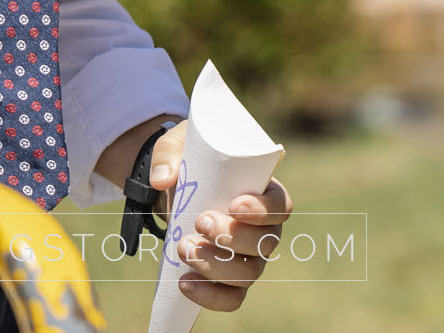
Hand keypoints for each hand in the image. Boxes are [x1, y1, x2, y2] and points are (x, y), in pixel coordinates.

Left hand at [149, 123, 292, 312]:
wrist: (175, 190)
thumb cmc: (190, 162)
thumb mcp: (179, 145)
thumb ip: (168, 155)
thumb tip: (163, 180)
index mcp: (265, 194)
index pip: (280, 206)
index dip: (263, 210)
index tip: (235, 204)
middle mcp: (265, 230)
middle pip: (265, 243)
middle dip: (232, 237)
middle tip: (200, 222)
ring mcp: (250, 259)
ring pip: (247, 273)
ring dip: (216, 266)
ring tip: (183, 248)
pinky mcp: (230, 280)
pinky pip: (231, 298)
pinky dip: (211, 296)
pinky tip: (185, 284)